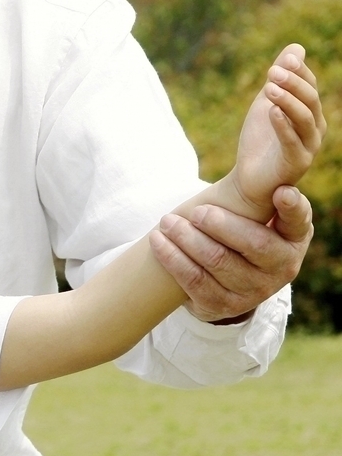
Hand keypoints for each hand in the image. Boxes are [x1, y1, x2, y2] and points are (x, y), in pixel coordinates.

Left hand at [150, 185, 312, 322]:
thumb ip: (256, 192)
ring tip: (167, 222)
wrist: (226, 282)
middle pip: (253, 244)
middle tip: (196, 211)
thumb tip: (251, 150)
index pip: (298, 221)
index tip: (281, 191)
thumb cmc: (240, 232)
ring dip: (187, 239)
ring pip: (218, 262)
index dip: (292, 208)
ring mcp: (255, 290)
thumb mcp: (256, 214)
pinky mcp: (224, 305)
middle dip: (220, 224)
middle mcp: (282, 267)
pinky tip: (158, 242)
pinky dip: (173, 258)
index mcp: (293, 238)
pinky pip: (194, 280)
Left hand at [230, 44, 324, 217]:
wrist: (249, 177)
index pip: (309, 86)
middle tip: (272, 71)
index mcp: (310, 112)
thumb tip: (296, 47)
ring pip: (305, 119)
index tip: (284, 57)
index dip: (299, 71)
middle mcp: (314, 128)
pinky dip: (283, 125)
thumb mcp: (267, 103)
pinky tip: (271, 112)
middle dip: (293, 83)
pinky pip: (293, 142)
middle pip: (310, 100)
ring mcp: (308, 146)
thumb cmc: (261, 140)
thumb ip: (280, 78)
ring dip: (288, 101)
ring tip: (269, 87)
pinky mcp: (296, 163)